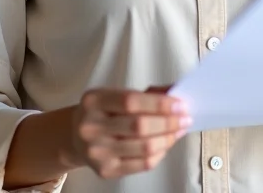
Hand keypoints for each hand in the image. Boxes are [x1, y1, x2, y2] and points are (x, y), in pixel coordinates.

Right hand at [68, 87, 191, 178]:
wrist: (77, 136)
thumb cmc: (103, 111)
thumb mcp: (116, 95)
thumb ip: (145, 94)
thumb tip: (176, 92)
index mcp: (94, 101)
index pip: (131, 101)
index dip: (159, 103)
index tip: (179, 104)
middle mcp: (91, 127)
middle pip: (139, 126)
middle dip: (168, 122)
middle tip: (185, 118)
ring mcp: (97, 151)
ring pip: (143, 147)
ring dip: (168, 138)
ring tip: (178, 131)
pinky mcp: (106, 170)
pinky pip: (142, 164)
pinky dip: (160, 153)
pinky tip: (166, 144)